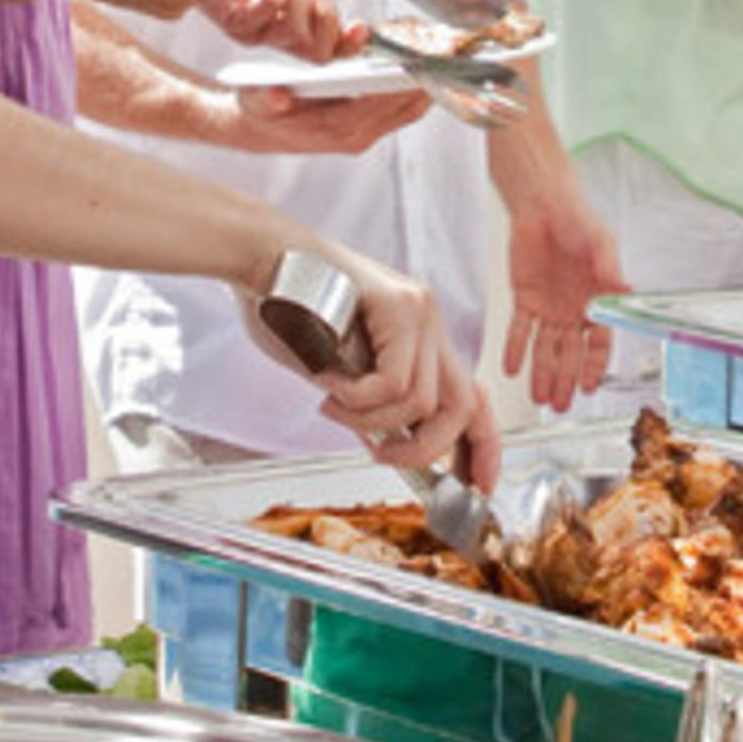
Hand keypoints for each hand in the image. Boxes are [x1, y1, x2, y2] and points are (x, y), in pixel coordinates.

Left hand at [205, 0, 369, 62]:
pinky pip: (261, 20)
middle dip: (327, 18)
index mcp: (301, 24)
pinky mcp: (234, 22)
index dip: (351, 45)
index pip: (335, 49)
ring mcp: (258, 32)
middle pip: (319, 54)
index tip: (360, 26)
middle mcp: (281, 34)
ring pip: (294, 34)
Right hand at [218, 76, 432, 158]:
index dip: (397, 86)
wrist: (261, 131)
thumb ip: (265, 98)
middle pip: (400, 108)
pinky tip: (429, 70)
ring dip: (426, 87)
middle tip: (444, 54)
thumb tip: (276, 96)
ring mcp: (364, 135)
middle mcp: (354, 136)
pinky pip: (402, 111)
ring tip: (445, 57)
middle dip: (421, 82)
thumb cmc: (261, 110)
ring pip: (407, 112)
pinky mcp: (369, 129)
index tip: (418, 67)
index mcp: (331, 127)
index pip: (373, 106)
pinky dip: (417, 92)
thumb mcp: (256, 100)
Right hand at [267, 244, 501, 489]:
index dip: (480, 446)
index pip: (470, 398)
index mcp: (420, 336)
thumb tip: (386, 444)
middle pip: (465, 404)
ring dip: (372, 421)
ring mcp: (418, 310)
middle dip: (430, 449)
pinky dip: (358, 398)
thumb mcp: (336, 371)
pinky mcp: (398, 304)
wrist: (261, 258)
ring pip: (423, 400)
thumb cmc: (287, 307)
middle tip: (383, 457)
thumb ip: (368, 404)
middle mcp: (429, 321)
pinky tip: (330, 385)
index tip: (476, 483)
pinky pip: (394, 381)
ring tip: (334, 407)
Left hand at [501, 187, 619, 406]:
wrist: (542, 204)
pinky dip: (515, 349)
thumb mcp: (601, 242)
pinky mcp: (524, 299)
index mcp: (597, 302)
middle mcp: (573, 311)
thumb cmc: (578, 219)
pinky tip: (512, 369)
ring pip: (544, 349)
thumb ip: (610, 267)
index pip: (598, 343)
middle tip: (560, 406)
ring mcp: (548, 308)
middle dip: (565, 381)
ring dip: (541, 373)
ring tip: (539, 398)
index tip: (589, 388)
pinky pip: (518, 330)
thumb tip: (625, 287)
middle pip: (569, 354)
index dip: (593, 367)